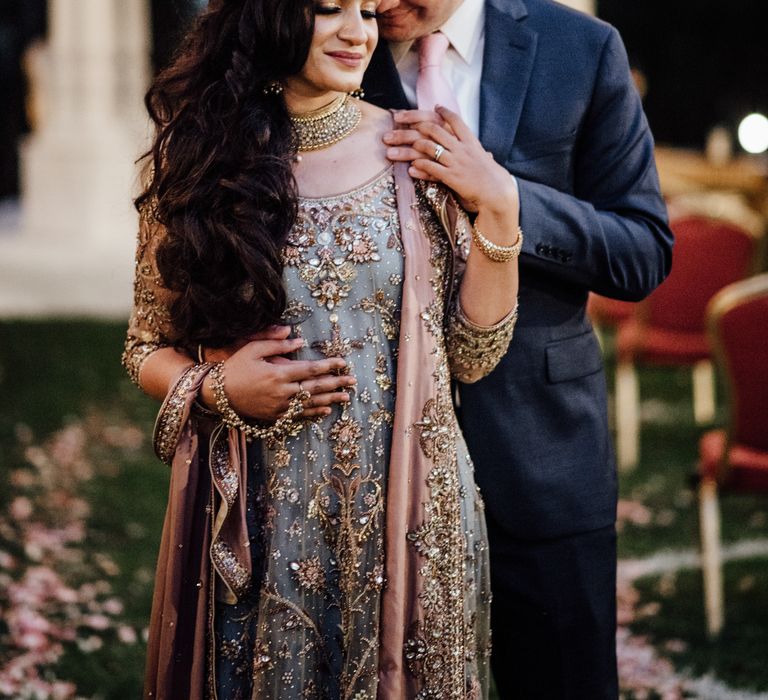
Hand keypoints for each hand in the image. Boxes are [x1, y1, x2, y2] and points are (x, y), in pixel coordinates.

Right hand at [200, 330, 355, 420]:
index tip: (342, 362)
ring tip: (346, 397)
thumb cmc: (235, 367)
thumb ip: (276, 343)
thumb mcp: (252, 349)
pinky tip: (326, 410)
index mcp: (278, 373)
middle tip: (353, 381)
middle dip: (336, 383)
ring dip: (330, 399)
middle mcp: (282, 392)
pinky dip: (314, 412)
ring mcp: (279, 407)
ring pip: (311, 403)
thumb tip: (299, 340)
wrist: (218, 394)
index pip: (310, 369)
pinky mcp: (275, 416)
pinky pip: (299, 415)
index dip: (328, 366)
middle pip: (315, 387)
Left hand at [384, 106, 517, 216]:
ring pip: (428, 147)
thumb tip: (476, 146)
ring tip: (394, 149)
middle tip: (395, 125)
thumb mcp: (483, 158)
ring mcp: (456, 162)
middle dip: (412, 125)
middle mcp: (461, 148)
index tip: (434, 107)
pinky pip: (431, 168)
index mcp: (470, 141)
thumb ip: (474, 150)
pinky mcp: (452, 177)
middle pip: (433, 129)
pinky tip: (410, 167)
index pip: (455, 120)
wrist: (497, 192)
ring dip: (408, 147)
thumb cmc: (491, 177)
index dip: (441, 113)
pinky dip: (419, 166)